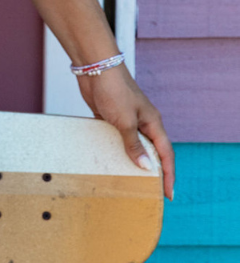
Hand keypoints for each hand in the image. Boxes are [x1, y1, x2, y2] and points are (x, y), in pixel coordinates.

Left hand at [76, 64, 174, 200]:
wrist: (94, 67)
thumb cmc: (114, 90)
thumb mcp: (126, 121)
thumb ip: (134, 144)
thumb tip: (145, 167)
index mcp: (153, 123)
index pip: (165, 154)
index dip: (168, 175)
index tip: (168, 194)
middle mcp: (142, 122)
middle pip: (150, 151)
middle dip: (151, 170)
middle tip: (150, 191)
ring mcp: (125, 118)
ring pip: (131, 144)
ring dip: (130, 159)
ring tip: (128, 180)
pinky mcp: (109, 116)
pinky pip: (114, 137)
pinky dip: (112, 148)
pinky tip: (107, 159)